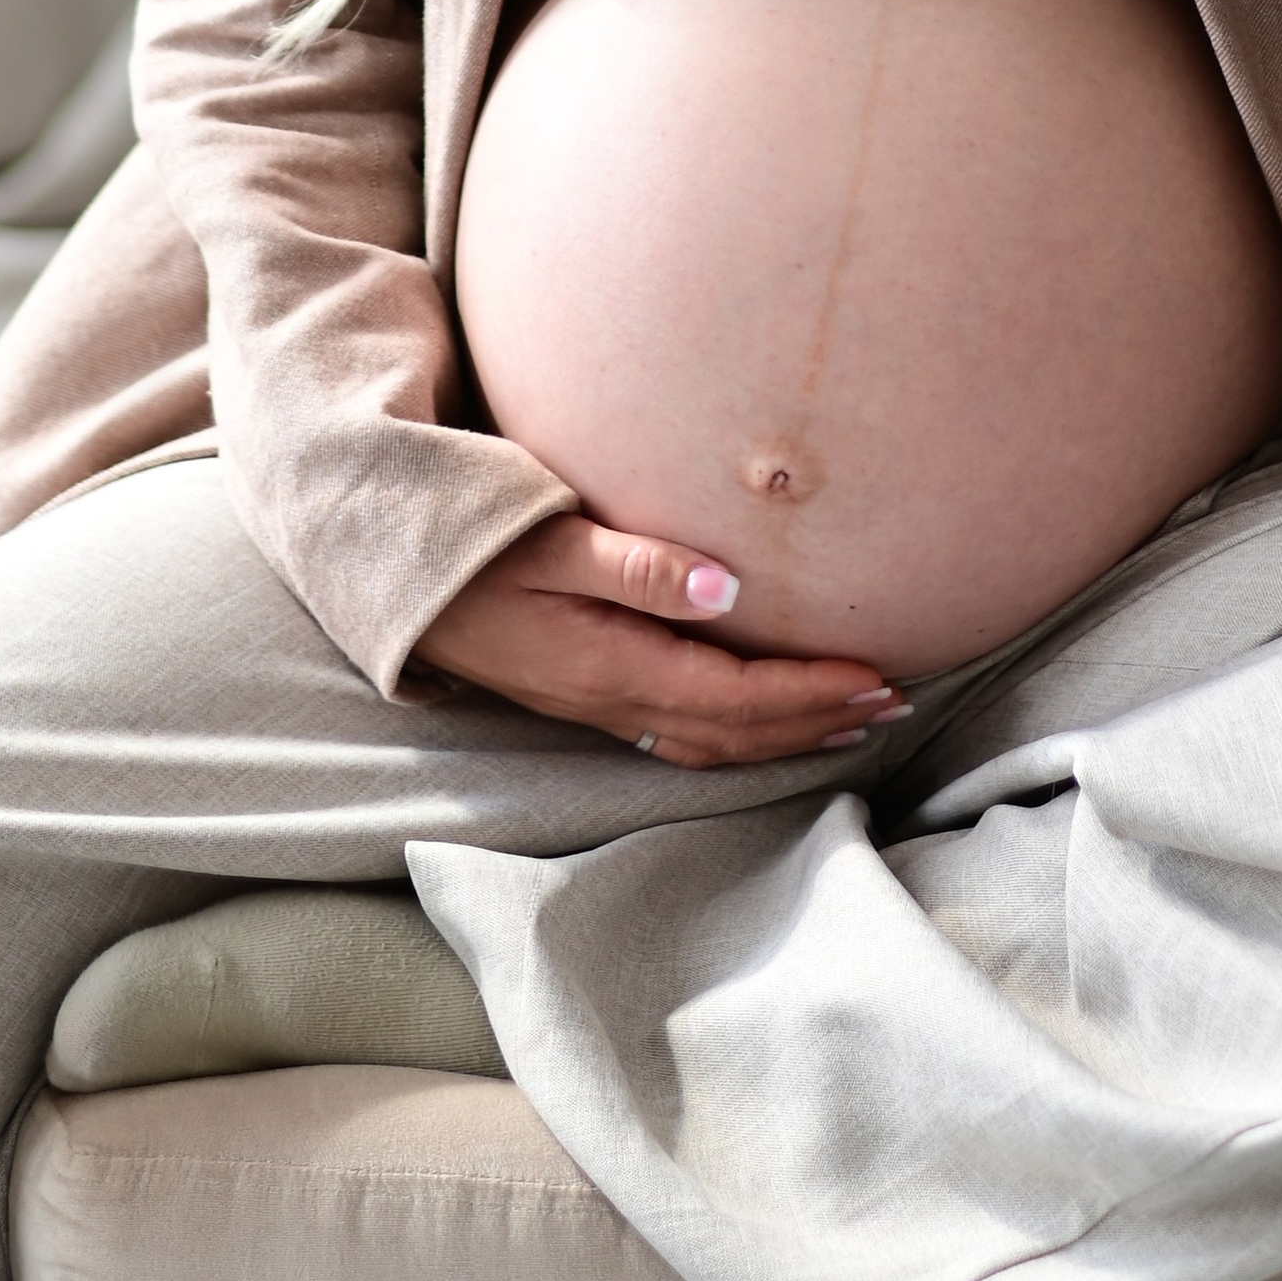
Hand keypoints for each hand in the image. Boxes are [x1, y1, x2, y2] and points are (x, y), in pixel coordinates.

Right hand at [413, 515, 903, 767]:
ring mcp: (592, 704)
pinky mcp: (581, 693)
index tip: (877, 674)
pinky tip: (759, 720)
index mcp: (607, 665)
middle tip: (894, 702)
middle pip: (734, 733)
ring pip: (709, 742)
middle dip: (815, 720)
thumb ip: (638, 565)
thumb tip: (731, 591)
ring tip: (850, 718)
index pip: (734, 697)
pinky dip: (736, 733)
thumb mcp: (549, 539)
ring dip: (784, 734)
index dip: (810, 692)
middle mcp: (606, 700)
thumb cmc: (469, 538)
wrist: (387, 570)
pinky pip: (678, 734)